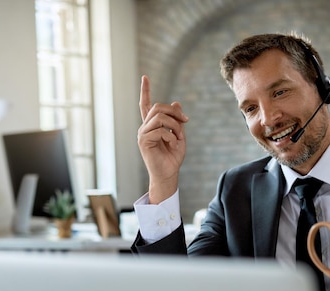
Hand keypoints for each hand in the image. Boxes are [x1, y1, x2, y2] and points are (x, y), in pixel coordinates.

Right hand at [138, 75, 188, 203]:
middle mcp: (145, 127)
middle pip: (158, 107)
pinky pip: (160, 130)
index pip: (146, 104)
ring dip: (174, 125)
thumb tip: (176, 102)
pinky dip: (171, 136)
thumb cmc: (173, 156)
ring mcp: (143, 133)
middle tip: (186, 121)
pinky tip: (173, 144)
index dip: (145, 91)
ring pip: (160, 117)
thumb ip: (177, 120)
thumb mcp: (179, 134)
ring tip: (179, 137)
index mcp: (152, 124)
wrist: (169, 173)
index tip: (144, 77)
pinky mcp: (144, 141)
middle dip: (174, 112)